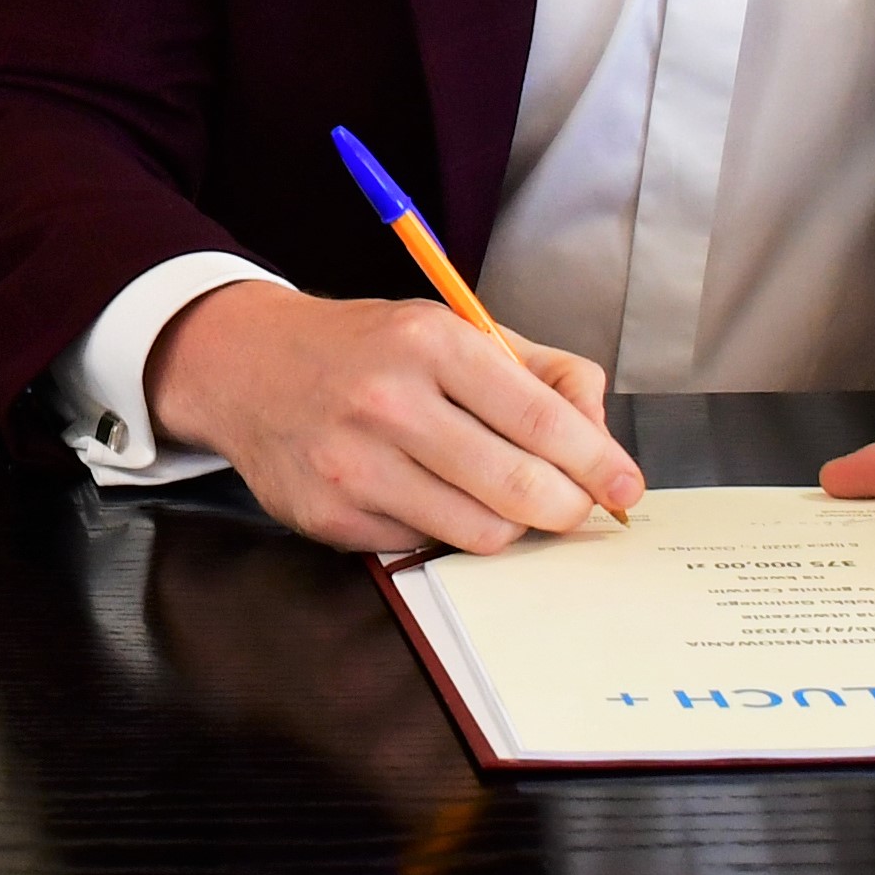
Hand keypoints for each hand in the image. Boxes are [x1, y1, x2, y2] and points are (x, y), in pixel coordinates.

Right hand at [149, 281, 645, 554]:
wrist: (248, 367)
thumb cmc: (369, 350)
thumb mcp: (452, 329)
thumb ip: (541, 371)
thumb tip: (600, 435)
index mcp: (430, 342)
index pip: (540, 420)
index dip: (597, 463)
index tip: (626, 487)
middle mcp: (388, 402)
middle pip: (518, 487)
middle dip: (567, 508)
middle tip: (577, 508)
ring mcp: (353, 464)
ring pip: (479, 532)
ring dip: (509, 525)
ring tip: (503, 500)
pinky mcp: (329, 516)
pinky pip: (424, 545)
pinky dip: (444, 531)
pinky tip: (432, 498)